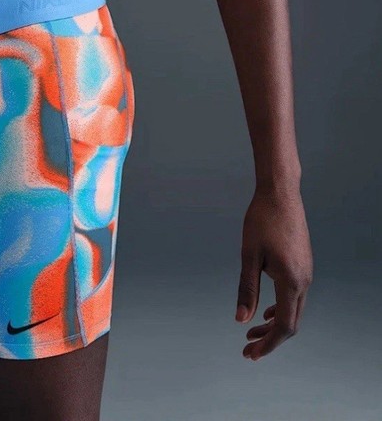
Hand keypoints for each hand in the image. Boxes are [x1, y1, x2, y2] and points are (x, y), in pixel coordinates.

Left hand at [235, 185, 312, 360]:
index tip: (250, 354)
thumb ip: (246, 289)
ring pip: (293, 310)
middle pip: (290, 322)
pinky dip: (280, 308)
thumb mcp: (249, 256)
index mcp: (291, 281)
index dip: (267, 344)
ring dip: (274, 323)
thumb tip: (241, 320)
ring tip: (252, 332)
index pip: (284, 326)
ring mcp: (306, 272)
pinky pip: (295, 296)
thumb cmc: (262, 220)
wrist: (280, 193)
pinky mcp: (303, 264)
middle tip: (247, 350)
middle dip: (269, 339)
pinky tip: (265, 310)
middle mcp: (304, 280)